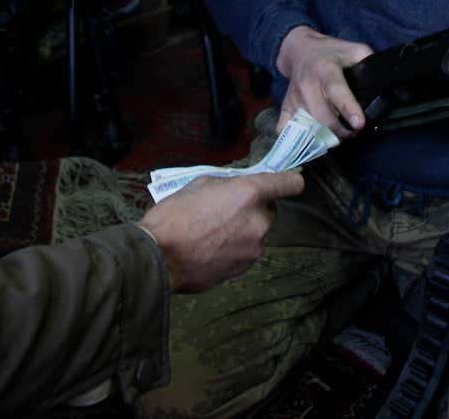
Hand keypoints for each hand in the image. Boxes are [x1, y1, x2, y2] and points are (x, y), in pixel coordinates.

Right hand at [138, 171, 304, 292]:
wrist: (159, 259)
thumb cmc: (173, 217)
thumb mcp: (197, 184)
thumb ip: (225, 183)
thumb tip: (234, 186)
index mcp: (248, 194)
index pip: (289, 183)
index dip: (288, 181)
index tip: (285, 182)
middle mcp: (258, 221)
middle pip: (267, 210)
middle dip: (252, 208)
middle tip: (225, 208)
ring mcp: (252, 248)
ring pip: (255, 232)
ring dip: (241, 229)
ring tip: (210, 231)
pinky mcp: (243, 268)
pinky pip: (244, 251)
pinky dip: (233, 248)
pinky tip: (209, 247)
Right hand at [275, 26, 373, 139]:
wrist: (299, 51)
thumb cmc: (330, 53)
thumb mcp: (353, 50)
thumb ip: (369, 62)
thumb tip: (386, 80)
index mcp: (325, 69)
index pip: (337, 91)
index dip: (349, 109)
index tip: (359, 123)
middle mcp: (307, 85)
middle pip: (324, 118)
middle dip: (343, 131)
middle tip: (354, 131)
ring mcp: (294, 98)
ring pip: (311, 127)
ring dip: (328, 137)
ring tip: (340, 134)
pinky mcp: (286, 107)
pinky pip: (288, 130)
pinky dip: (301, 139)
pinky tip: (315, 137)